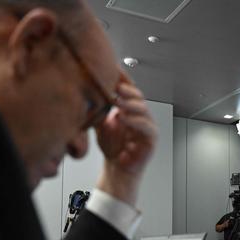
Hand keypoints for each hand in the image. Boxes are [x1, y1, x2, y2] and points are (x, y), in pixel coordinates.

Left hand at [96, 72, 157, 204]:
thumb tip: (87, 91)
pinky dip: (136, 121)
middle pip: (138, 96)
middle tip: (115, 86)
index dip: (123, 80)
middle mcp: (141, 115)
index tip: (112, 70)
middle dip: (127, 90)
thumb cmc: (112, 148)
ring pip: (143, 109)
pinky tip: (124, 118)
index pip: (129, 90)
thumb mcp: (100, 123)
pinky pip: (147, 127)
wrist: (117, 169)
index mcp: (130, 109)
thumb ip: (98, 109)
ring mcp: (148, 126)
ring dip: (130, 104)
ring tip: (118, 100)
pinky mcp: (151, 139)